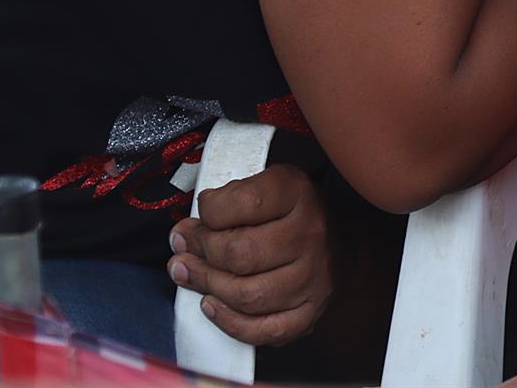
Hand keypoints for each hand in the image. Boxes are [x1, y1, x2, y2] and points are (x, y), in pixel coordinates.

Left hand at [167, 164, 332, 346]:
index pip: (244, 202)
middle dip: (201, 253)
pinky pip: (263, 329)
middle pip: (240, 254)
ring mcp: (314, 276)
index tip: (201, 215)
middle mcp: (311, 233)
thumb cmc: (287, 213)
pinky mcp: (310, 311)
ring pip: (247, 294)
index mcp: (297, 193)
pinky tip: (212, 305)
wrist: (334, 240)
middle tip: (186, 250)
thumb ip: (223, 202)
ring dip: (208, 287)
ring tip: (192, 275)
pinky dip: (230, 322)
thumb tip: (183, 235)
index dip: (210, 211)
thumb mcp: (262, 188)